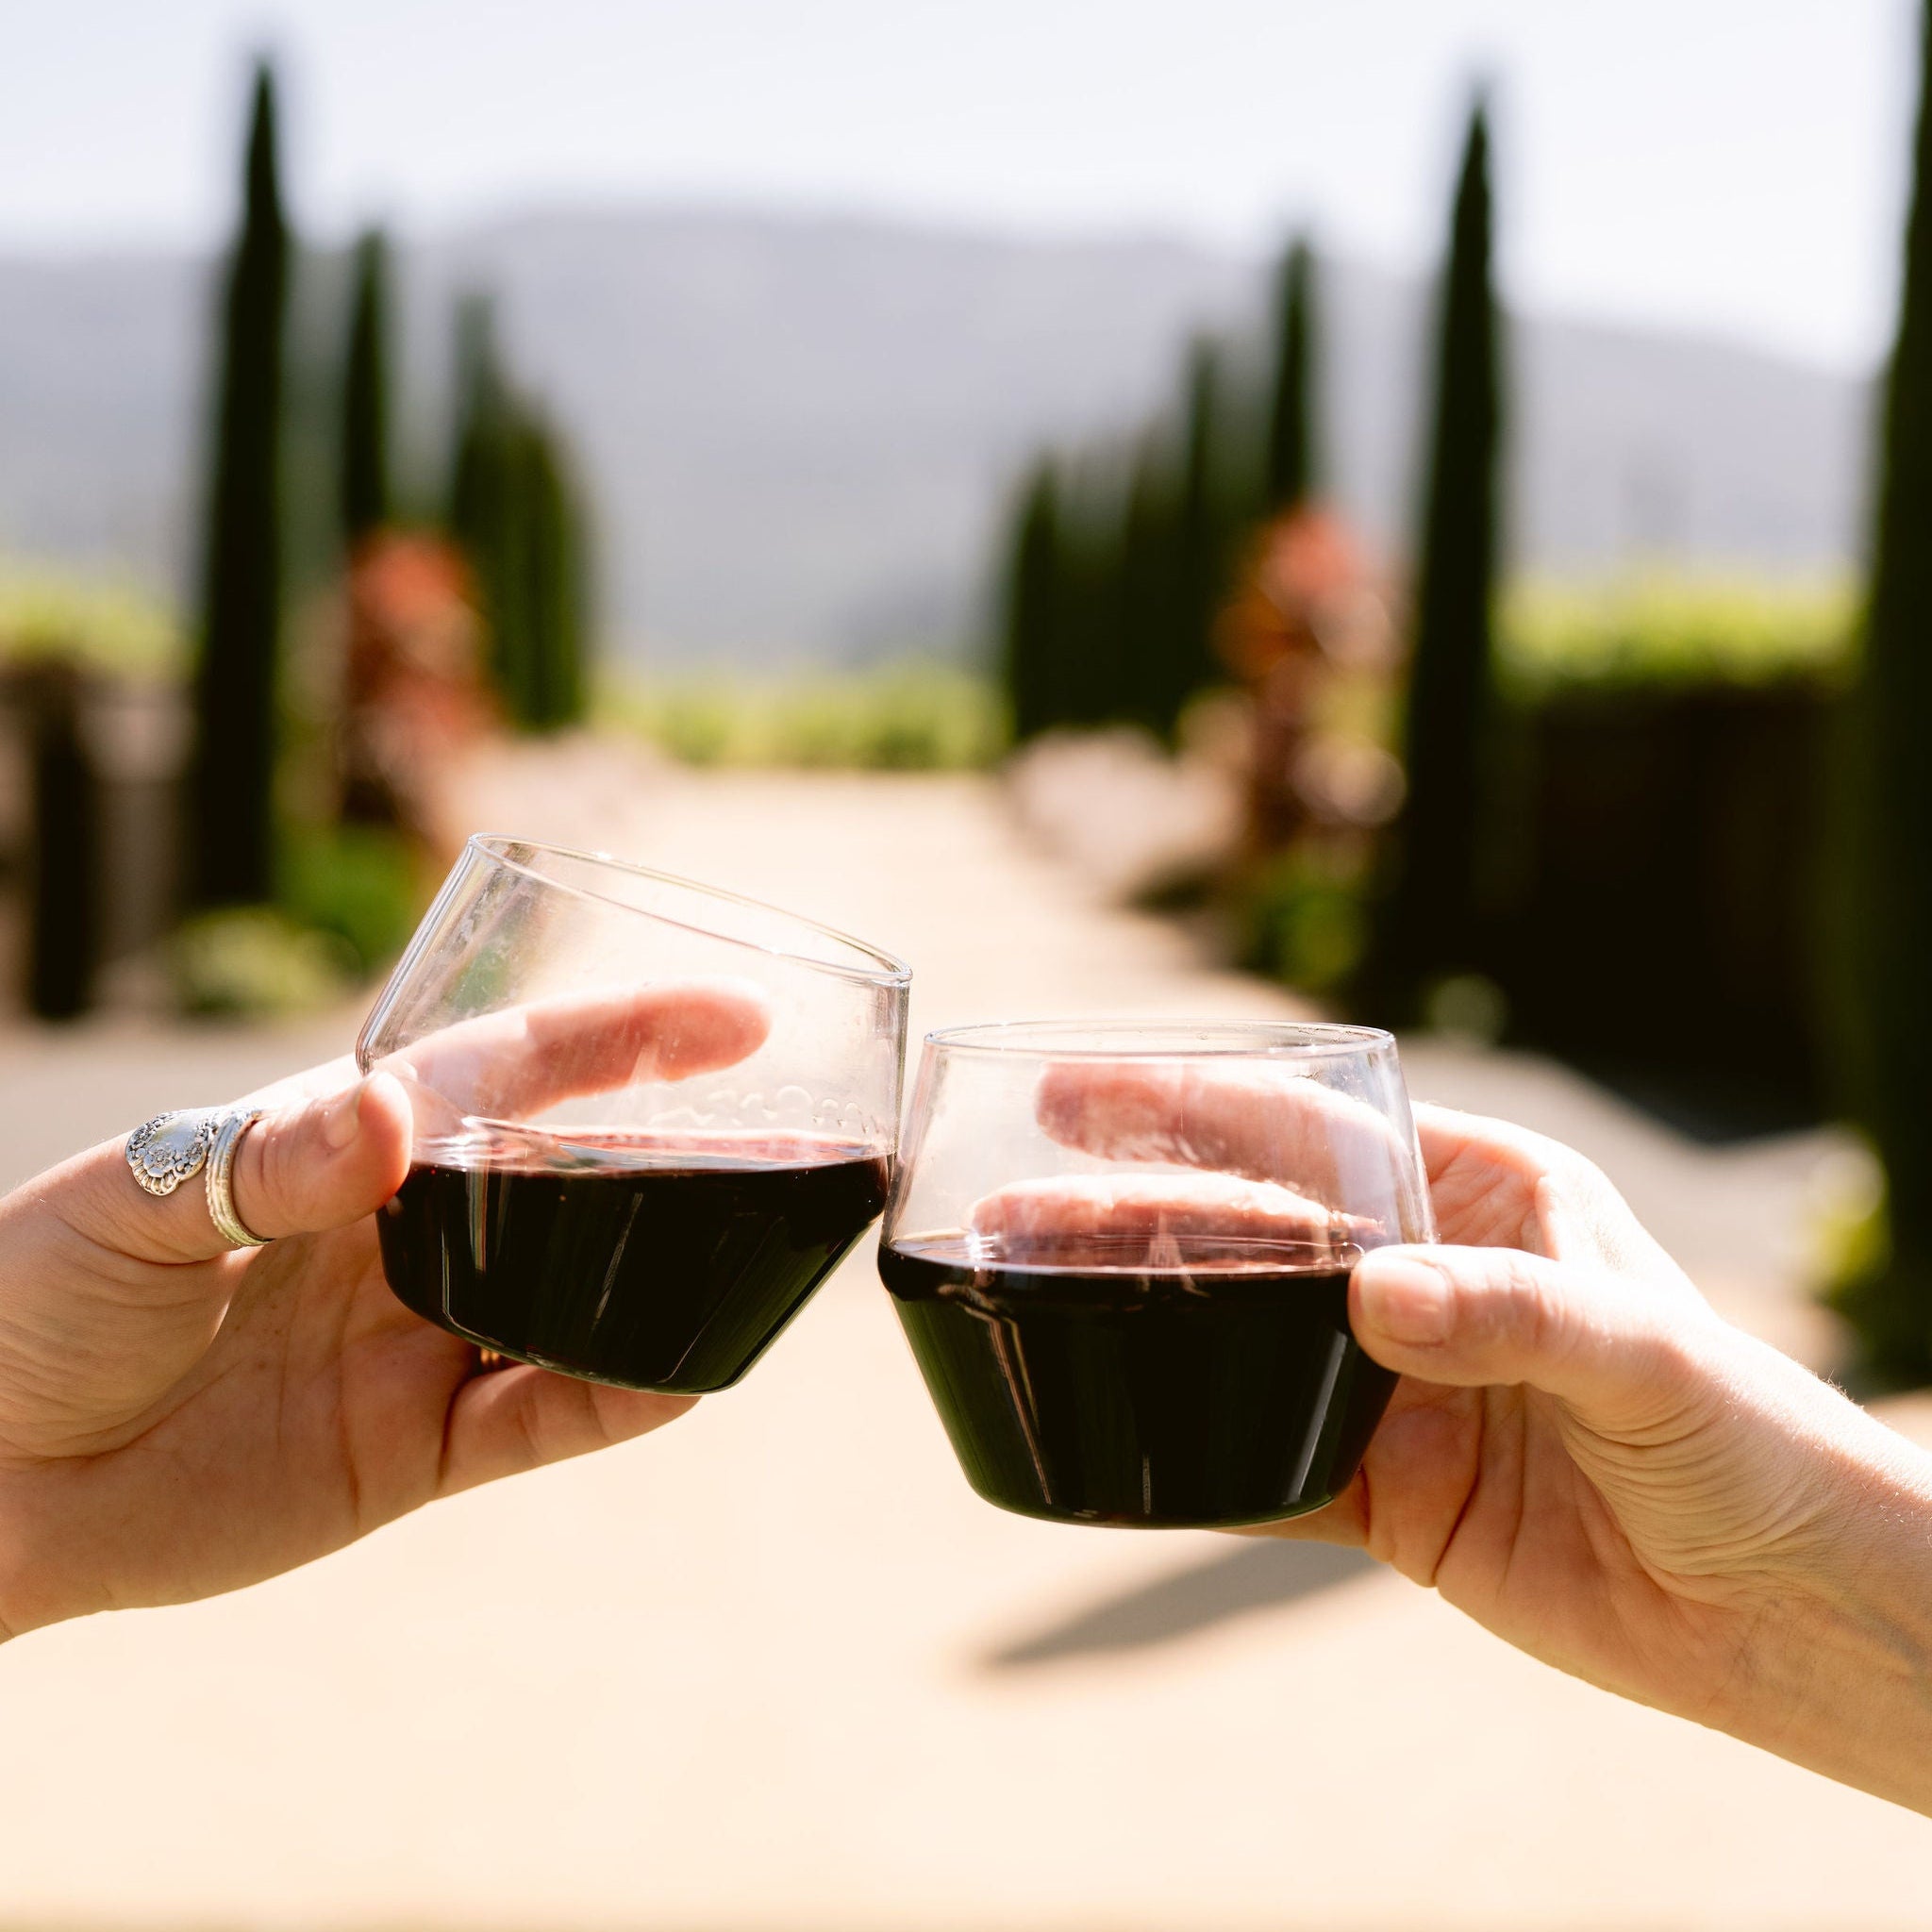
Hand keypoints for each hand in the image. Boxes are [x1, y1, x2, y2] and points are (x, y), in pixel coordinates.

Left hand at [0, 981, 769, 1636]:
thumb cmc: (28, 1302)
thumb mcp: (129, 1209)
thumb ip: (268, 1159)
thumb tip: (392, 1112)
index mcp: (350, 1143)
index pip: (512, 1072)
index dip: (625, 1039)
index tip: (735, 1018)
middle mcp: (406, 1232)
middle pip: (577, 1184)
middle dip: (688, 1156)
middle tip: (804, 1140)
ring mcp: (419, 1339)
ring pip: (585, 1299)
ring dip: (673, 1277)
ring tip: (774, 1252)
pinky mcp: (416, 1446)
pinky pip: (546, 1417)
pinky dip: (622, 1396)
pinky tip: (688, 1372)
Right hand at [1032, 1067, 1931, 1814]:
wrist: (1787, 1611)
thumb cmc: (1747, 1439)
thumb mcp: (1639, 1352)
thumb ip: (1507, 1314)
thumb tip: (1372, 1300)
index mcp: (1481, 1197)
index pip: (1311, 1134)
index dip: (1189, 1108)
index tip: (1077, 1089)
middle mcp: (1422, 1278)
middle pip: (1246, 1233)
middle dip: (1127, 1217)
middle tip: (1008, 1211)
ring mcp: (1394, 1387)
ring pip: (1234, 1339)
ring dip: (1134, 1319)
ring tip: (1024, 1297)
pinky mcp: (1387, 1493)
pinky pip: (1260, 1460)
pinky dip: (1187, 1449)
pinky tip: (1104, 1428)